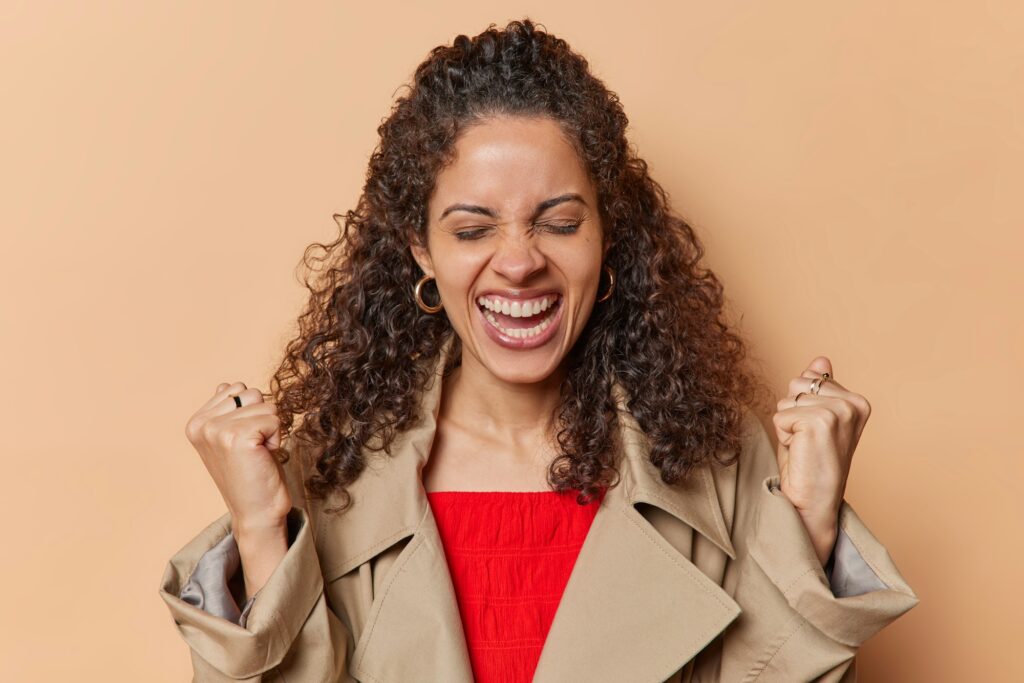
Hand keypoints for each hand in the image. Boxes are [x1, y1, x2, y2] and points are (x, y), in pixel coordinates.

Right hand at [184, 382, 292, 533]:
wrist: (256, 512)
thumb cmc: (250, 474)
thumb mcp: (231, 438)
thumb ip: (226, 410)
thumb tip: (226, 384)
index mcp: (196, 423)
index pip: (236, 388)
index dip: (250, 414)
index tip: (242, 442)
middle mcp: (202, 425)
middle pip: (251, 393)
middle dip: (261, 418)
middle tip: (252, 449)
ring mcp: (217, 430)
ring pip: (266, 405)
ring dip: (270, 429)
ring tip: (257, 453)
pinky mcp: (238, 437)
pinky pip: (275, 419)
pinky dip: (276, 438)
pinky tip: (263, 457)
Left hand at [772, 357, 870, 565]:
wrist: (812, 502)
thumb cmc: (810, 463)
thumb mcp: (814, 420)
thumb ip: (819, 389)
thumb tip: (821, 359)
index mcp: (857, 401)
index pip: (808, 378)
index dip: (801, 408)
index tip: (816, 434)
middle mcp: (853, 403)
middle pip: (795, 385)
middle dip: (792, 413)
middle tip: (807, 442)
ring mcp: (839, 411)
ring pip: (786, 400)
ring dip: (787, 426)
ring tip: (804, 448)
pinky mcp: (820, 421)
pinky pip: (780, 415)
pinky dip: (782, 435)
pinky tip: (800, 452)